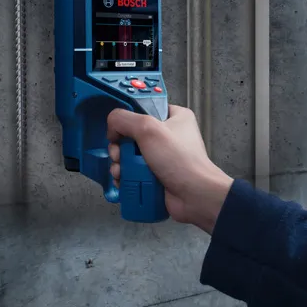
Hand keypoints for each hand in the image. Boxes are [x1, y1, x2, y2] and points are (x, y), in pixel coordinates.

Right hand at [106, 105, 232, 233]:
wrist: (195, 197)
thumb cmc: (181, 160)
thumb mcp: (149, 129)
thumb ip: (124, 119)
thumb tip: (112, 125)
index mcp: (174, 117)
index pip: (143, 109)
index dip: (127, 119)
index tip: (118, 130)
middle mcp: (168, 136)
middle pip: (132, 136)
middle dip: (120, 148)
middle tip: (119, 155)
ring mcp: (162, 158)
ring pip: (130, 156)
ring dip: (120, 165)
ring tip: (120, 171)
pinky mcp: (156, 175)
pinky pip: (134, 173)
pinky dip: (126, 177)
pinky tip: (122, 181)